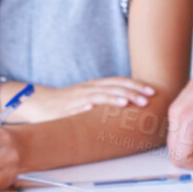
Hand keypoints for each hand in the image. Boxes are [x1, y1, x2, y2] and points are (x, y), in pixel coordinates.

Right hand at [7, 78, 155, 122]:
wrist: (40, 102)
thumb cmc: (68, 102)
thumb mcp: (90, 97)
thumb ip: (107, 98)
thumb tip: (131, 104)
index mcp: (96, 85)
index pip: (120, 82)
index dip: (136, 85)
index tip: (152, 91)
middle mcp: (89, 89)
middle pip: (113, 87)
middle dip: (132, 92)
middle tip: (148, 98)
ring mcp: (78, 98)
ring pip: (98, 96)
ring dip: (113, 99)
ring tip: (128, 103)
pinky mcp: (66, 109)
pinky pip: (76, 107)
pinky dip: (85, 107)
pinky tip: (93, 109)